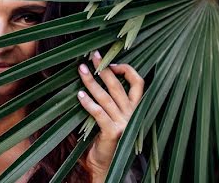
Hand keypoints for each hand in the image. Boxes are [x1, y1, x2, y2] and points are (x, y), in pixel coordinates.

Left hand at [76, 51, 143, 181]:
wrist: (106, 163)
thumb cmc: (107, 134)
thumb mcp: (114, 114)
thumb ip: (112, 98)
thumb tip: (97, 73)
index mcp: (136, 107)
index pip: (138, 82)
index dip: (126, 69)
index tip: (111, 62)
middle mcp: (133, 114)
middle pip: (118, 85)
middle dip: (103, 68)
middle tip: (92, 56)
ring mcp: (124, 123)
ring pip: (106, 96)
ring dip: (91, 81)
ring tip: (81, 70)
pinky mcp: (113, 132)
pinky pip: (98, 112)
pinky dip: (88, 102)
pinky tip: (79, 95)